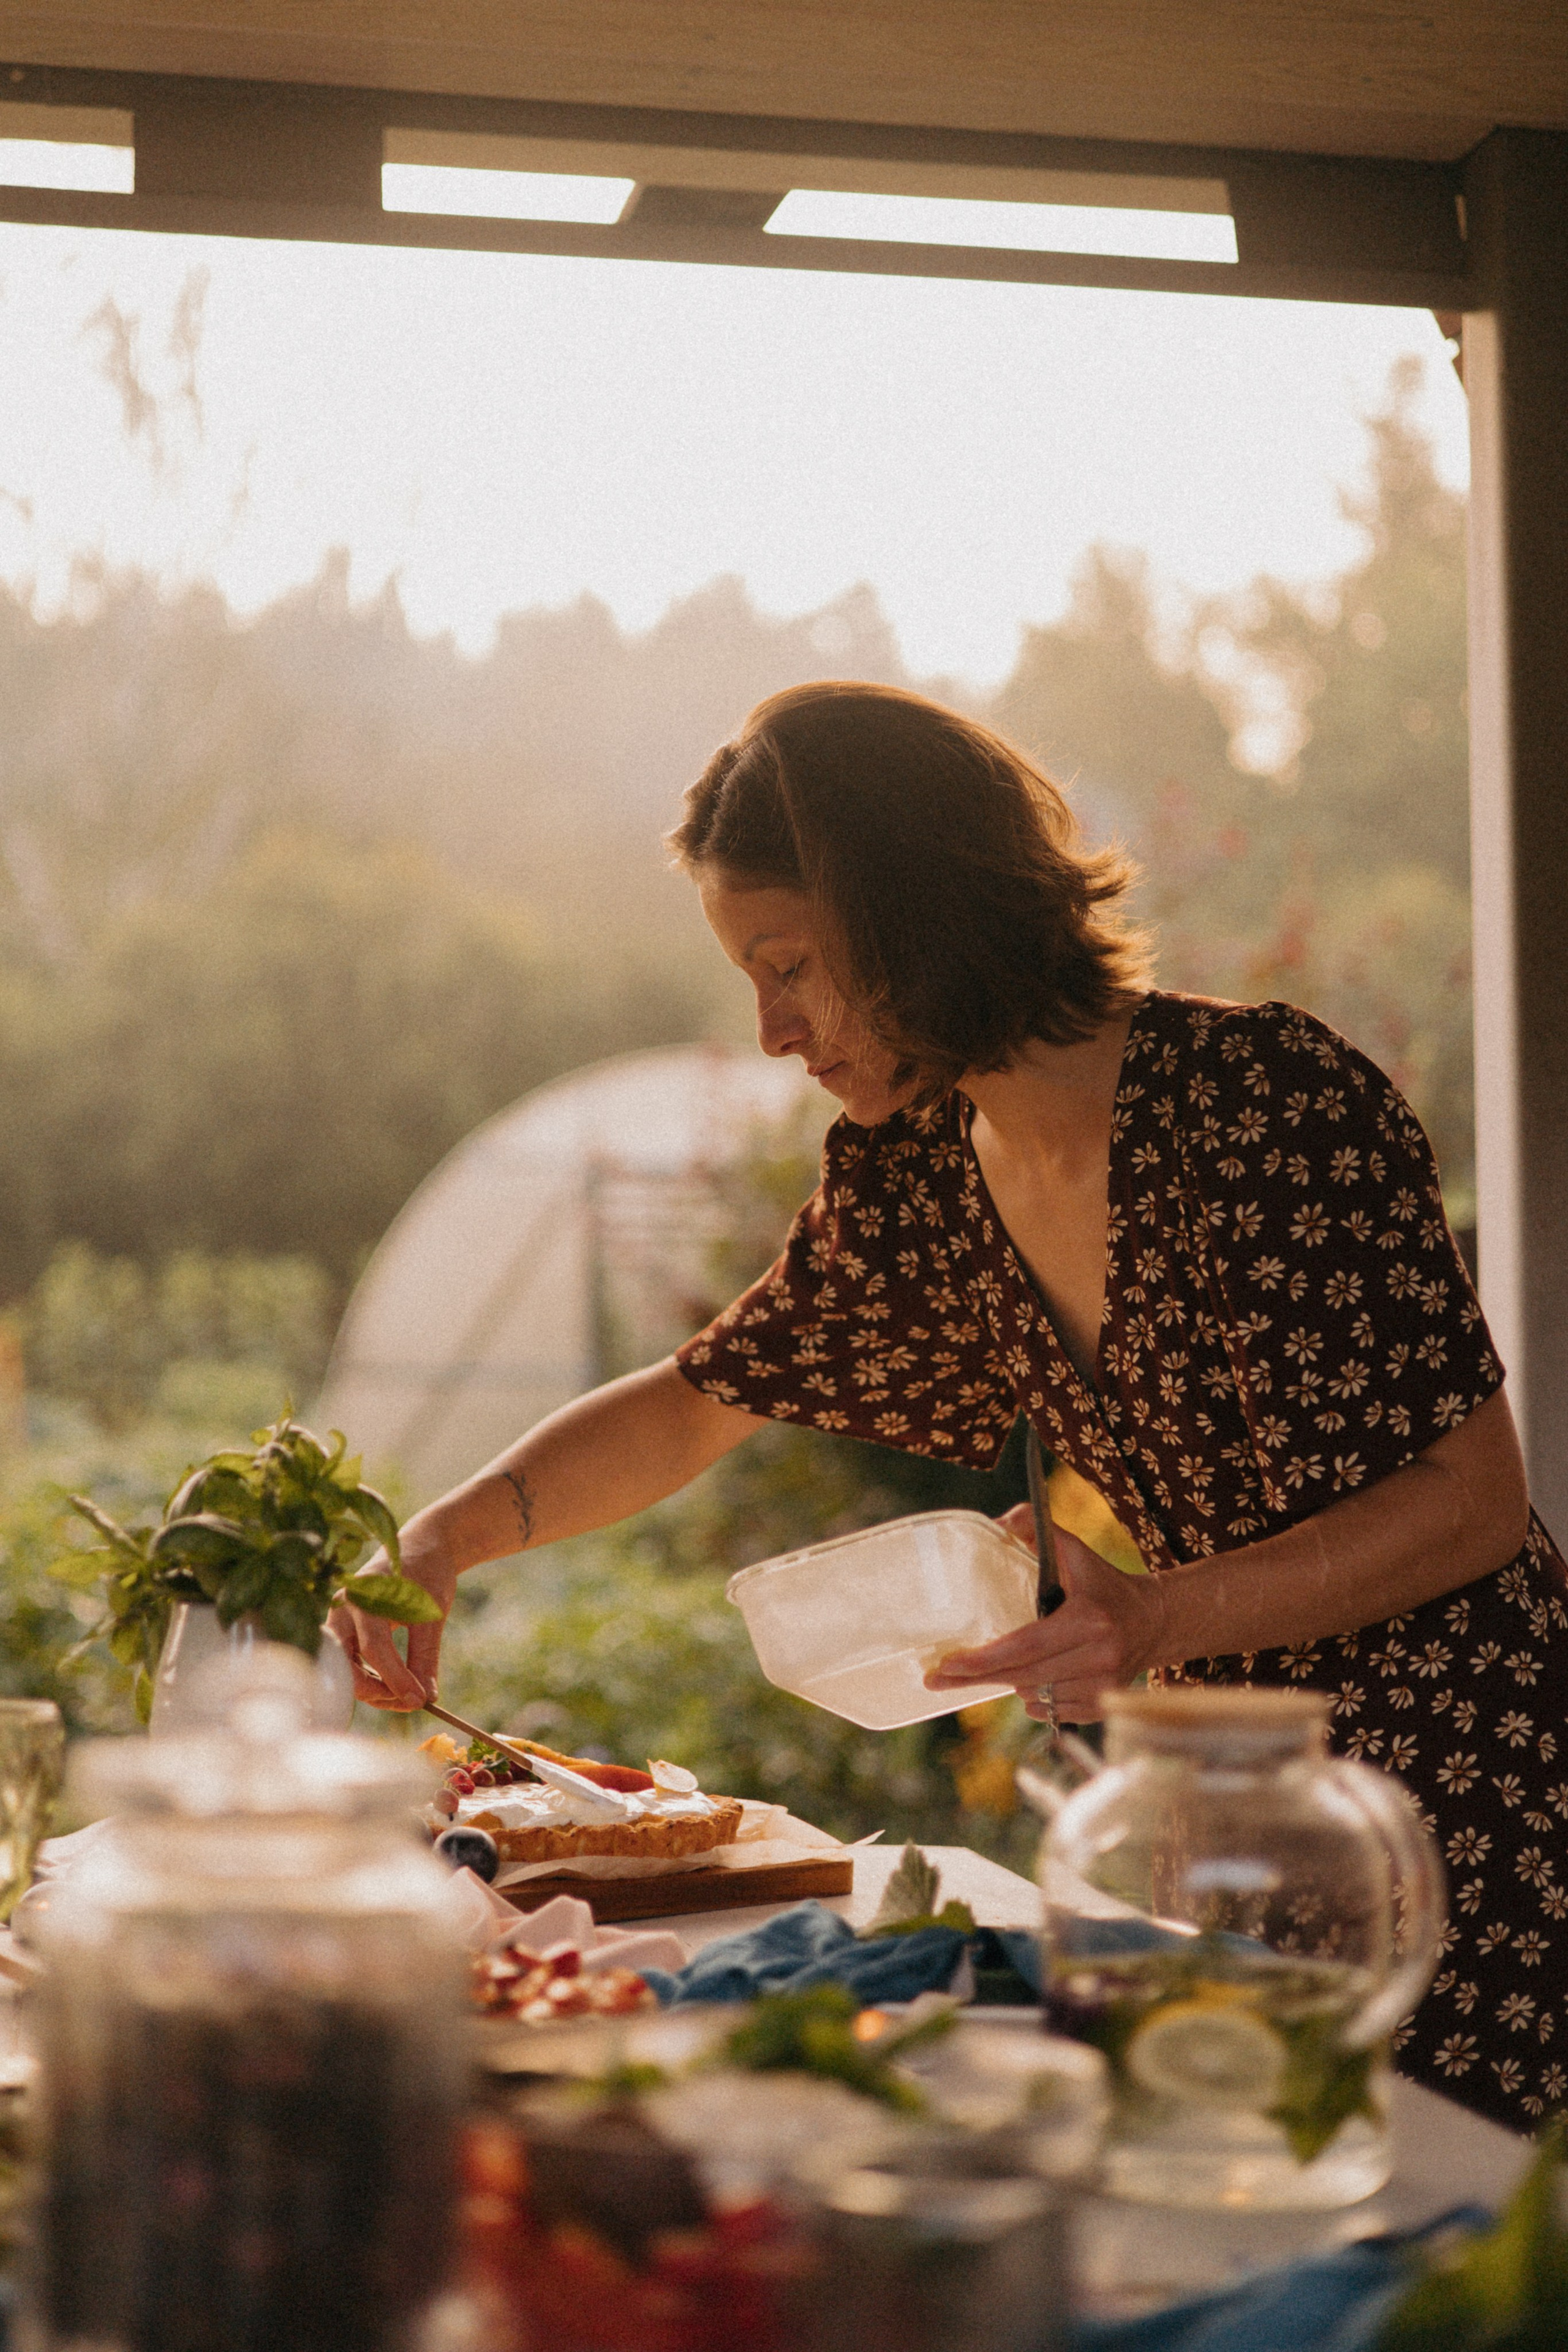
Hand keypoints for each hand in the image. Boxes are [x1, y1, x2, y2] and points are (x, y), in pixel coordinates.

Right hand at [327, 1522, 456, 1710]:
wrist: (419, 1549)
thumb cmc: (428, 1575)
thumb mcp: (431, 1615)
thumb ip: (426, 1656)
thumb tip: (428, 1699)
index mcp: (365, 1595)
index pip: (374, 1648)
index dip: (396, 1679)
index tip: (420, 1700)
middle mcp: (343, 1609)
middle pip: (346, 1664)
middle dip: (377, 1691)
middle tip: (411, 1702)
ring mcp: (338, 1620)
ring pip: (345, 1669)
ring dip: (374, 1691)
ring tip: (409, 1696)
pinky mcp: (343, 1631)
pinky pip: (349, 1665)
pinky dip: (371, 1681)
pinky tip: (395, 1687)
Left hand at [925, 1520, 1160, 1721]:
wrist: (1154, 1622)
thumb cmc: (1104, 1584)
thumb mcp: (1075, 1551)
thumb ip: (1036, 1529)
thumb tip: (997, 1524)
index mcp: (1089, 1620)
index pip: (1026, 1646)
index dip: (984, 1659)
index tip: (948, 1664)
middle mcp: (1099, 1657)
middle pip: (1024, 1676)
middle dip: (979, 1677)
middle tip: (938, 1678)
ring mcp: (1102, 1686)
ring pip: (1036, 1696)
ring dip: (1012, 1682)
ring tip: (1001, 1666)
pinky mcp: (1103, 1706)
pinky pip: (1052, 1711)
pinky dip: (1035, 1698)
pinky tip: (1033, 1680)